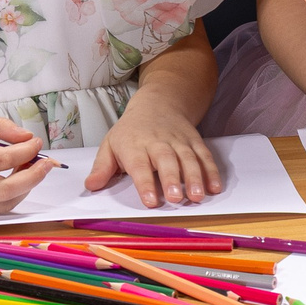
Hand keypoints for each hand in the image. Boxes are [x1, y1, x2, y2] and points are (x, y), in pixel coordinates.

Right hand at [0, 116, 55, 213]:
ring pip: (5, 204)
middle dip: (33, 176)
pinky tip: (18, 177)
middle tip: (47, 162)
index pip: (1, 160)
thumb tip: (27, 138)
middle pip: (6, 190)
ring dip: (26, 187)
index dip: (25, 151)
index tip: (36, 142)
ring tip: (32, 166)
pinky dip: (14, 194)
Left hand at [87, 92, 223, 206]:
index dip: (145, 183)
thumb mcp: (110, 144)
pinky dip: (211, 171)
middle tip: (175, 198)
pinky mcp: (194, 141)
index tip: (150, 201)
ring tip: (196, 196)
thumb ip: (102, 167)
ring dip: (194, 177)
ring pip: (188, 159)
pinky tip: (215, 187)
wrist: (158, 103)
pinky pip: (204, 156)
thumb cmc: (130, 131)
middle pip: (166, 160)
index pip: (139, 165)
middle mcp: (158, 142)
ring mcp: (178, 141)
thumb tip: (91, 186)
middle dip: (171, 179)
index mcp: (134, 145)